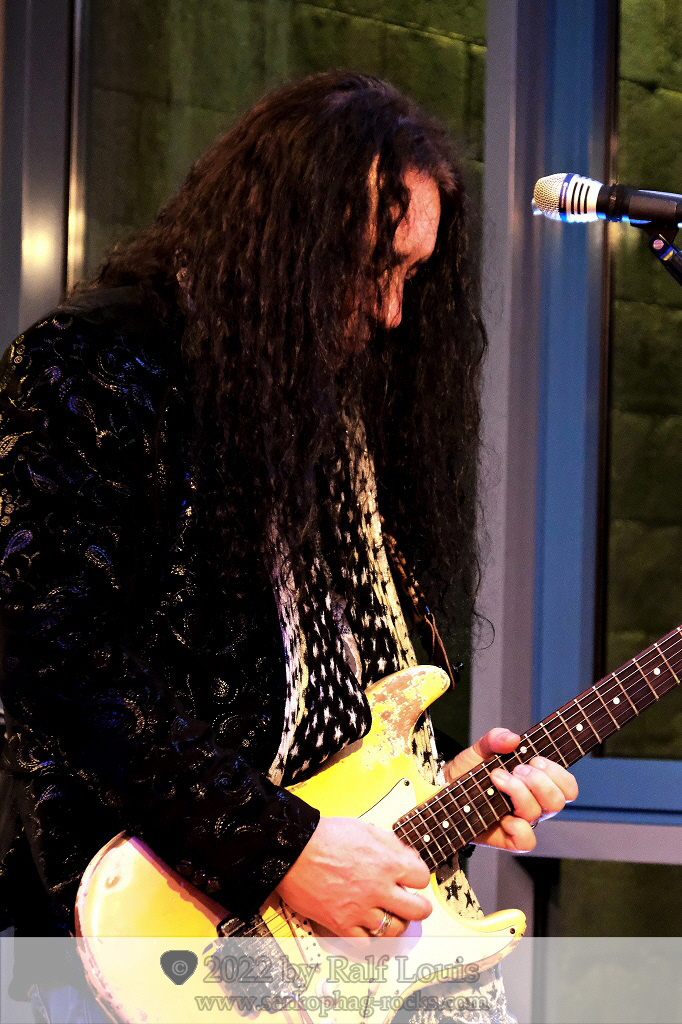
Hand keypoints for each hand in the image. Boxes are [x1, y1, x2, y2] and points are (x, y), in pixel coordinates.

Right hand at [274, 816, 431, 936]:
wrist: (293, 850)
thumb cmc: (325, 836)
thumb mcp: (364, 828)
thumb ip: (390, 844)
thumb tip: (406, 856)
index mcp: (386, 862)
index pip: (422, 878)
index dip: (417, 878)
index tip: (412, 879)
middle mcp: (377, 888)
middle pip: (417, 910)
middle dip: (418, 907)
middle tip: (411, 904)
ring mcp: (360, 909)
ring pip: (395, 929)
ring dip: (396, 922)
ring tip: (389, 915)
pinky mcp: (341, 923)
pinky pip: (366, 943)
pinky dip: (370, 937)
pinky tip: (367, 926)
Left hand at [443, 728, 578, 851]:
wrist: (443, 790)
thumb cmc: (468, 772)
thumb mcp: (480, 749)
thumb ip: (496, 739)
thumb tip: (513, 738)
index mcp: (536, 784)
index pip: (567, 786)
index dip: (558, 773)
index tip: (535, 759)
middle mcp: (533, 804)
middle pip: (558, 800)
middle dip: (539, 780)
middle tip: (517, 769)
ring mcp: (521, 822)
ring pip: (538, 813)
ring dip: (520, 792)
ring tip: (497, 778)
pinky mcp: (507, 839)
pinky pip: (526, 841)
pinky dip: (518, 827)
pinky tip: (503, 817)